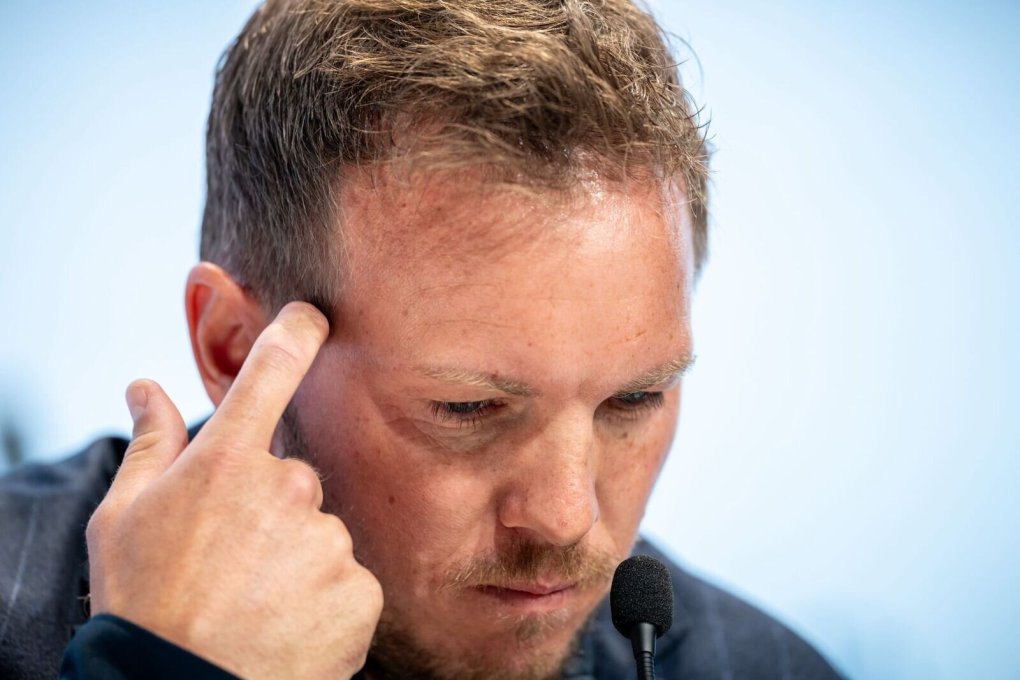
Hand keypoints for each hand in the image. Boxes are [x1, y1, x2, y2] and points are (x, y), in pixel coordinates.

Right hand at [86, 302, 382, 678]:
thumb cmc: (143, 607)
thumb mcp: (121, 520)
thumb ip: (148, 444)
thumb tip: (144, 387)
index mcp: (227, 460)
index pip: (273, 369)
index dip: (298, 331)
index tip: (314, 315)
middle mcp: (287, 487)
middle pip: (294, 478)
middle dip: (269, 510)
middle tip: (231, 561)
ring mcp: (328, 539)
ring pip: (321, 532)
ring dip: (296, 559)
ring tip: (254, 602)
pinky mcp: (360, 589)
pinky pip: (347, 578)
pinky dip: (323, 600)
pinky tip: (286, 625)